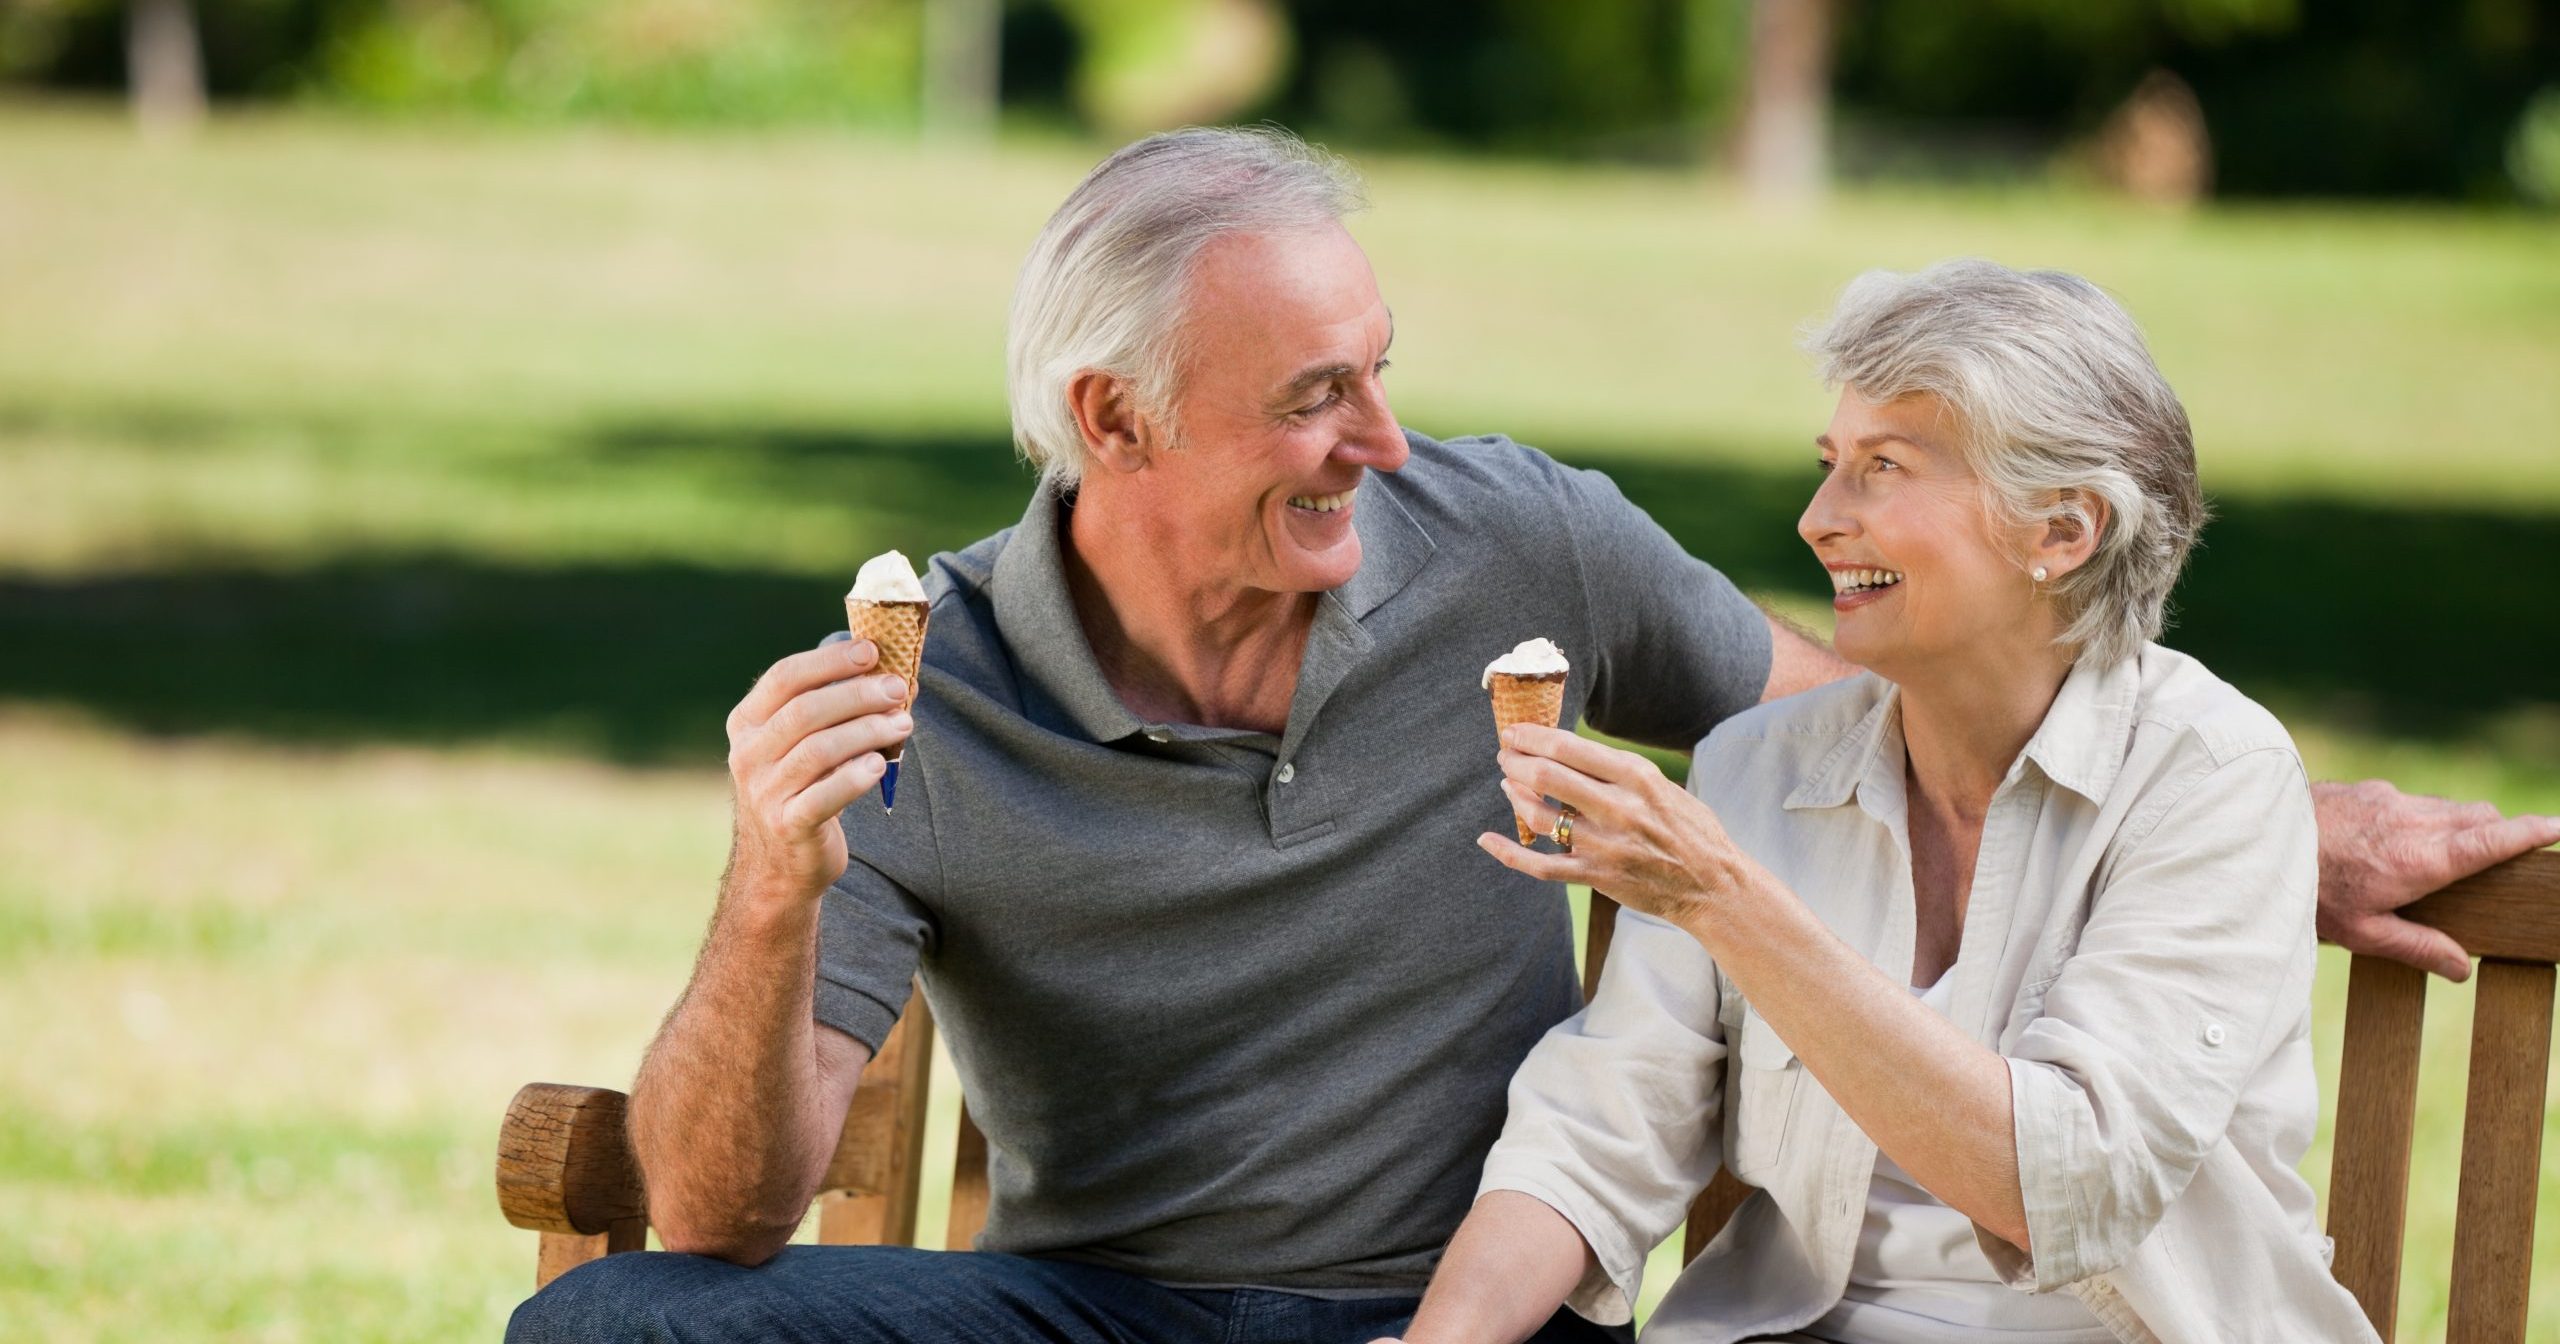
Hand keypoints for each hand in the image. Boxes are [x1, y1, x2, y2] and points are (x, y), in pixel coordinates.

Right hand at [723, 640, 913, 900]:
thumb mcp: (803, 746)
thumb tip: (896, 675)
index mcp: (747, 724)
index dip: (829, 660)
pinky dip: (855, 777)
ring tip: (903, 723)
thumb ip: (834, 711)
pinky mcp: (787, 826)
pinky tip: (880, 765)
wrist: (779, 867)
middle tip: (897, 688)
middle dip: (857, 694)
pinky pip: (824, 796)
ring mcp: (764, 792)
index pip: (783, 678)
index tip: (871, 650)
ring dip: (866, 731)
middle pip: (804, 711)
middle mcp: (748, 755)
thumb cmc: (803, 791)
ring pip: (818, 750)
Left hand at [1481, 723, 1757, 930]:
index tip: (1515, 731)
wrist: (1714, 886)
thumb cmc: (1692, 832)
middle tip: (1504, 753)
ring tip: (1507, 783)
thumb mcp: (1663, 787)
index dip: (1533, 736)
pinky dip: (1509, 853)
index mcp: (1637, 777)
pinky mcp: (1595, 876)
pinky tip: (1487, 839)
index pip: (1570, 747)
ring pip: (1539, 815)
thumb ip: (1622, 772)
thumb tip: (1574, 753)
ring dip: (1514, 795)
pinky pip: (1541, 865)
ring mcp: (1604, 844)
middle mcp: (1618, 808)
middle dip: (1516, 759)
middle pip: (1547, 775)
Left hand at [2311, 779, 2559, 980]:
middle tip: (2503, 858)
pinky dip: (2421, 817)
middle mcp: (2412, 820)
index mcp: (2421, 858)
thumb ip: (2416, 947)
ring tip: (2442, 859)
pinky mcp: (2365, 788)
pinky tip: (2392, 842)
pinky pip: (2410, 800)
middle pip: (2479, 817)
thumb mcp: (2361, 933)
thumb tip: (2462, 968)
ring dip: (2458, 826)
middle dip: (2499, 833)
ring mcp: (2388, 798)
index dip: (2533, 831)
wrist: (2251, 839)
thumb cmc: (2306, 892)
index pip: (2493, 839)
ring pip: (2446, 806)